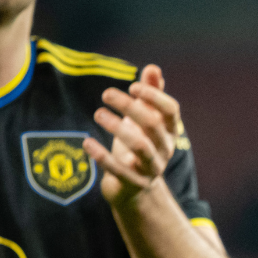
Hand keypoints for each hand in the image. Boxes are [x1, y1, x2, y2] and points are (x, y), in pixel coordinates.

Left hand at [86, 64, 181, 206]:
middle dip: (129, 106)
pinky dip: (102, 156)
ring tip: (98, 114)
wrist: (135, 189)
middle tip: (106, 94)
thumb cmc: (139, 146)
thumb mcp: (143, 120)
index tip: (132, 86)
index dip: (154, 96)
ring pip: (140, 146)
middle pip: (153, 124)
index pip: (171, 110)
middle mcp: (165, 149)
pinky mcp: (134, 183)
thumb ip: (150, 94)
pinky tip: (87, 143)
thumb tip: (153, 68)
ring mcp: (151, 168)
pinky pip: (119, 170)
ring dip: (118, 127)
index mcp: (170, 132)